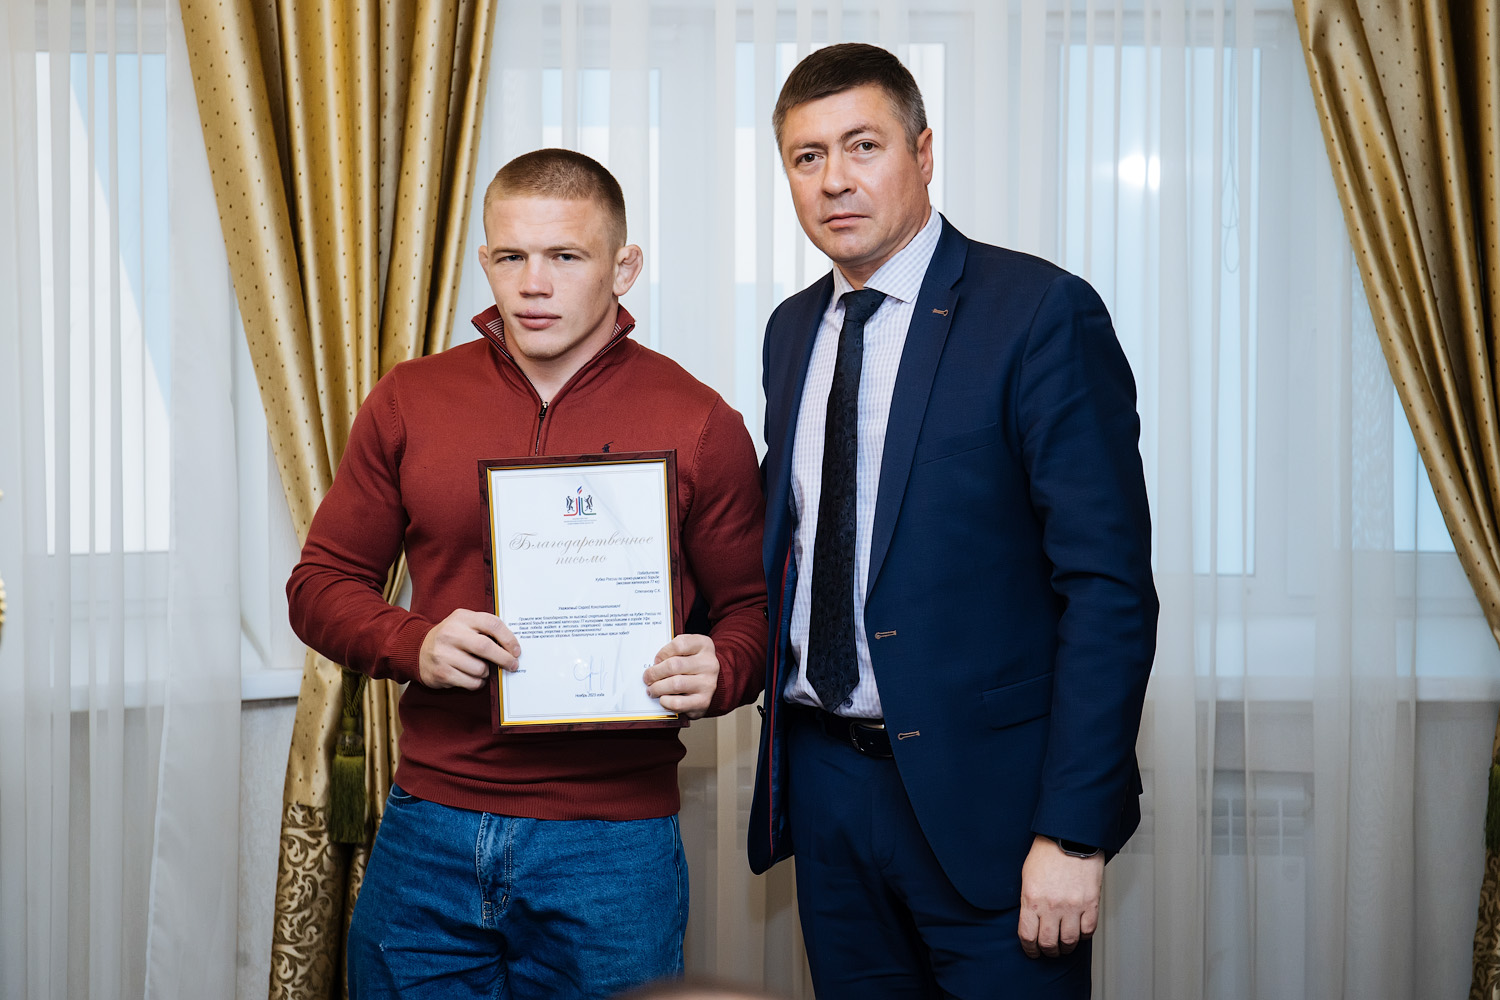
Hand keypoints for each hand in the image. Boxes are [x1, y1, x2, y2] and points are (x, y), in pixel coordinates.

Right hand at [418, 609, 519, 689]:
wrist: (418, 649)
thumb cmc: (451, 637)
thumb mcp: (465, 624)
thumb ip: (485, 629)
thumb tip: (513, 647)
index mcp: (462, 618)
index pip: (492, 624)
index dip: (509, 639)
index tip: (517, 650)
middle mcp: (451, 633)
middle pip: (486, 647)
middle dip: (504, 659)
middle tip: (513, 665)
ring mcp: (444, 654)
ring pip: (479, 669)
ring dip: (487, 673)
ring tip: (483, 669)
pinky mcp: (441, 672)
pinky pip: (471, 682)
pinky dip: (478, 683)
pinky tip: (473, 677)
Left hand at [643, 634, 719, 718]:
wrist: (714, 682)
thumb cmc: (694, 665)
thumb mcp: (689, 650)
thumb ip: (673, 653)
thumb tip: (652, 665)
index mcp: (704, 645)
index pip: (679, 644)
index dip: (663, 653)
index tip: (656, 660)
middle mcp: (708, 664)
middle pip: (674, 665)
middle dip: (654, 673)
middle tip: (647, 677)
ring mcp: (707, 683)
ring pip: (675, 684)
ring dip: (657, 688)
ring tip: (652, 689)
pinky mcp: (703, 701)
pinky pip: (678, 703)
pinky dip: (665, 701)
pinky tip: (663, 699)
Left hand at [1017, 835, 1103, 958]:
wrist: (1070, 836)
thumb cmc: (1047, 852)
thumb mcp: (1027, 877)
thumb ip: (1028, 901)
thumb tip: (1030, 922)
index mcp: (1031, 899)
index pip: (1028, 936)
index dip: (1029, 949)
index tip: (1032, 951)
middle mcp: (1051, 906)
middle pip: (1049, 943)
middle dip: (1047, 951)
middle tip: (1049, 950)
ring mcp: (1073, 906)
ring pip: (1070, 941)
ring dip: (1066, 947)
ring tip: (1064, 944)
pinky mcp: (1090, 903)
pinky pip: (1088, 931)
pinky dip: (1083, 936)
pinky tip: (1079, 932)